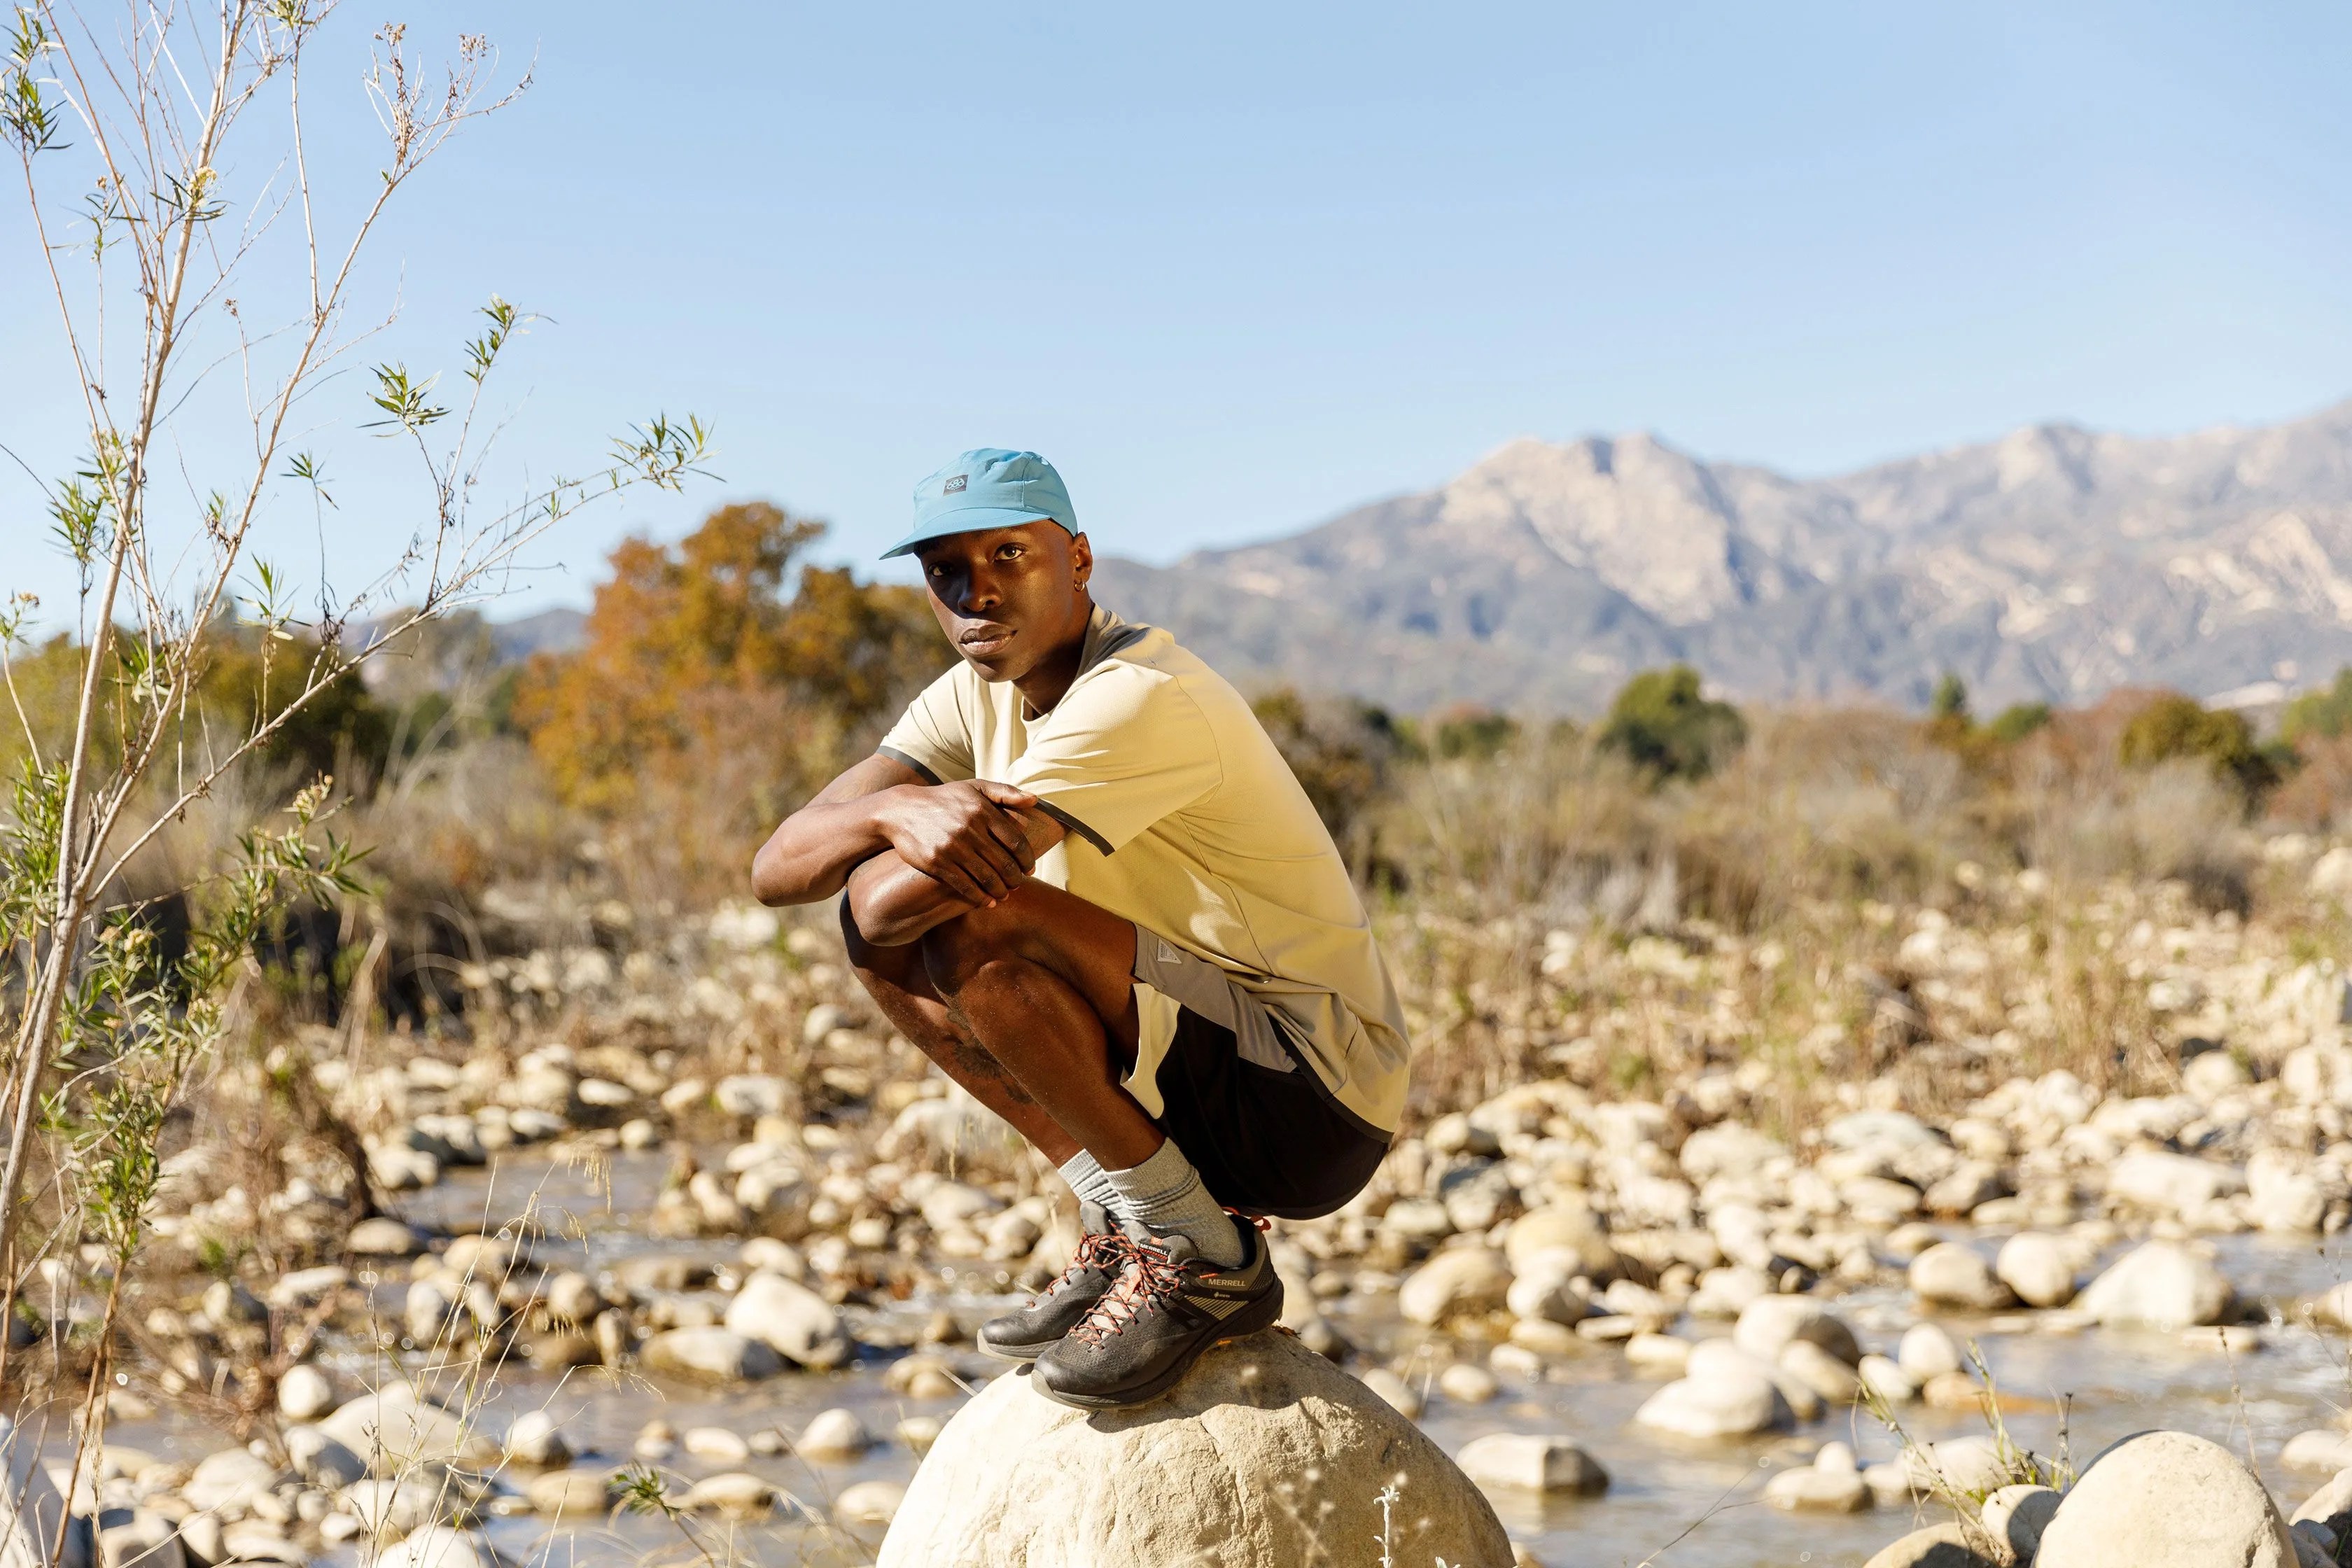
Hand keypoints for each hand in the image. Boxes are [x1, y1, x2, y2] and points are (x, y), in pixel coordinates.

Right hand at [872, 781, 1040, 905]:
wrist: (901, 810)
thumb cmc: (944, 799)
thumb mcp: (973, 787)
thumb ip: (1004, 792)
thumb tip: (1035, 800)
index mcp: (982, 810)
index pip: (1016, 841)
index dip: (1027, 859)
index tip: (1030, 868)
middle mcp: (970, 829)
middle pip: (1004, 863)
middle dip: (1016, 879)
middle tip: (1018, 884)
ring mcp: (953, 847)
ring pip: (987, 877)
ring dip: (1001, 891)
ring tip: (1005, 895)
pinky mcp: (937, 863)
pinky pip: (965, 886)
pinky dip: (980, 897)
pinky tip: (987, 902)